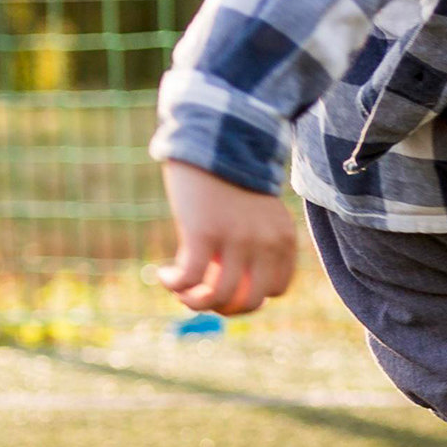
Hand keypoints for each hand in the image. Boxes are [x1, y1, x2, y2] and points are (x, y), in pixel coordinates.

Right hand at [154, 160, 300, 315]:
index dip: (249, 296)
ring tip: (179, 289)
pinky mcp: (205, 233)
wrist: (213, 138)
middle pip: (250, 301)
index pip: (275, 289)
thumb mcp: (256, 213)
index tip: (225, 284)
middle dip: (222, 308)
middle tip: (199, 295)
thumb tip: (232, 288)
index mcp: (283, 238)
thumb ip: (256, 244)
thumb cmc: (230, 178)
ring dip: (193, 302)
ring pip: (218, 297)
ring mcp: (236, 239)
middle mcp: (265, 243)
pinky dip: (175, 285)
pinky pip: (190, 279)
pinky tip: (163, 275)